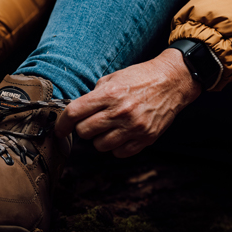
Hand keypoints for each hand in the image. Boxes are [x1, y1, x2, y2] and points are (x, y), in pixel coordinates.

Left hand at [54, 48, 201, 157]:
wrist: (172, 81)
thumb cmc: (141, 78)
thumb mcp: (113, 78)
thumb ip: (94, 95)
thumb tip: (77, 112)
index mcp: (109, 94)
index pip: (74, 113)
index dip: (62, 124)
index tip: (59, 129)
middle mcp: (120, 112)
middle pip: (84, 132)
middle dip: (83, 128)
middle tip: (91, 122)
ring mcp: (133, 127)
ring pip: (100, 145)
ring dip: (99, 138)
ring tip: (108, 127)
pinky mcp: (145, 138)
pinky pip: (119, 153)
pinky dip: (116, 146)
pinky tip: (121, 134)